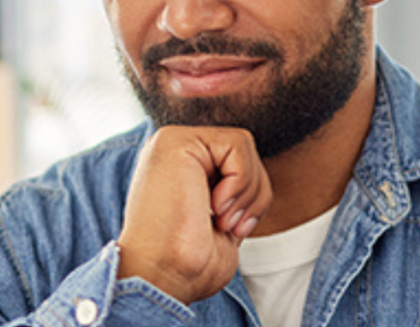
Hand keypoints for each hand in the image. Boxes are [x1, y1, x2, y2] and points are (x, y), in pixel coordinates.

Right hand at [117, 126, 272, 304]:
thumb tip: (258, 182)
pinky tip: (216, 206)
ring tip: (222, 220)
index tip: (233, 231)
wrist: (161, 278)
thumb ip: (235, 193)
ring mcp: (170, 142)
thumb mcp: (223, 221)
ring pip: (243, 144)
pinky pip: (237, 144)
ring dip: (247, 191)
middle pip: (244, 152)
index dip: (251, 198)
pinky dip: (240, 180)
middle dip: (254, 194)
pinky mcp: (175, 141)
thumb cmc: (188, 265)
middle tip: (230, 227)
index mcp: (180, 168)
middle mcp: (172, 150)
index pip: (238, 163)